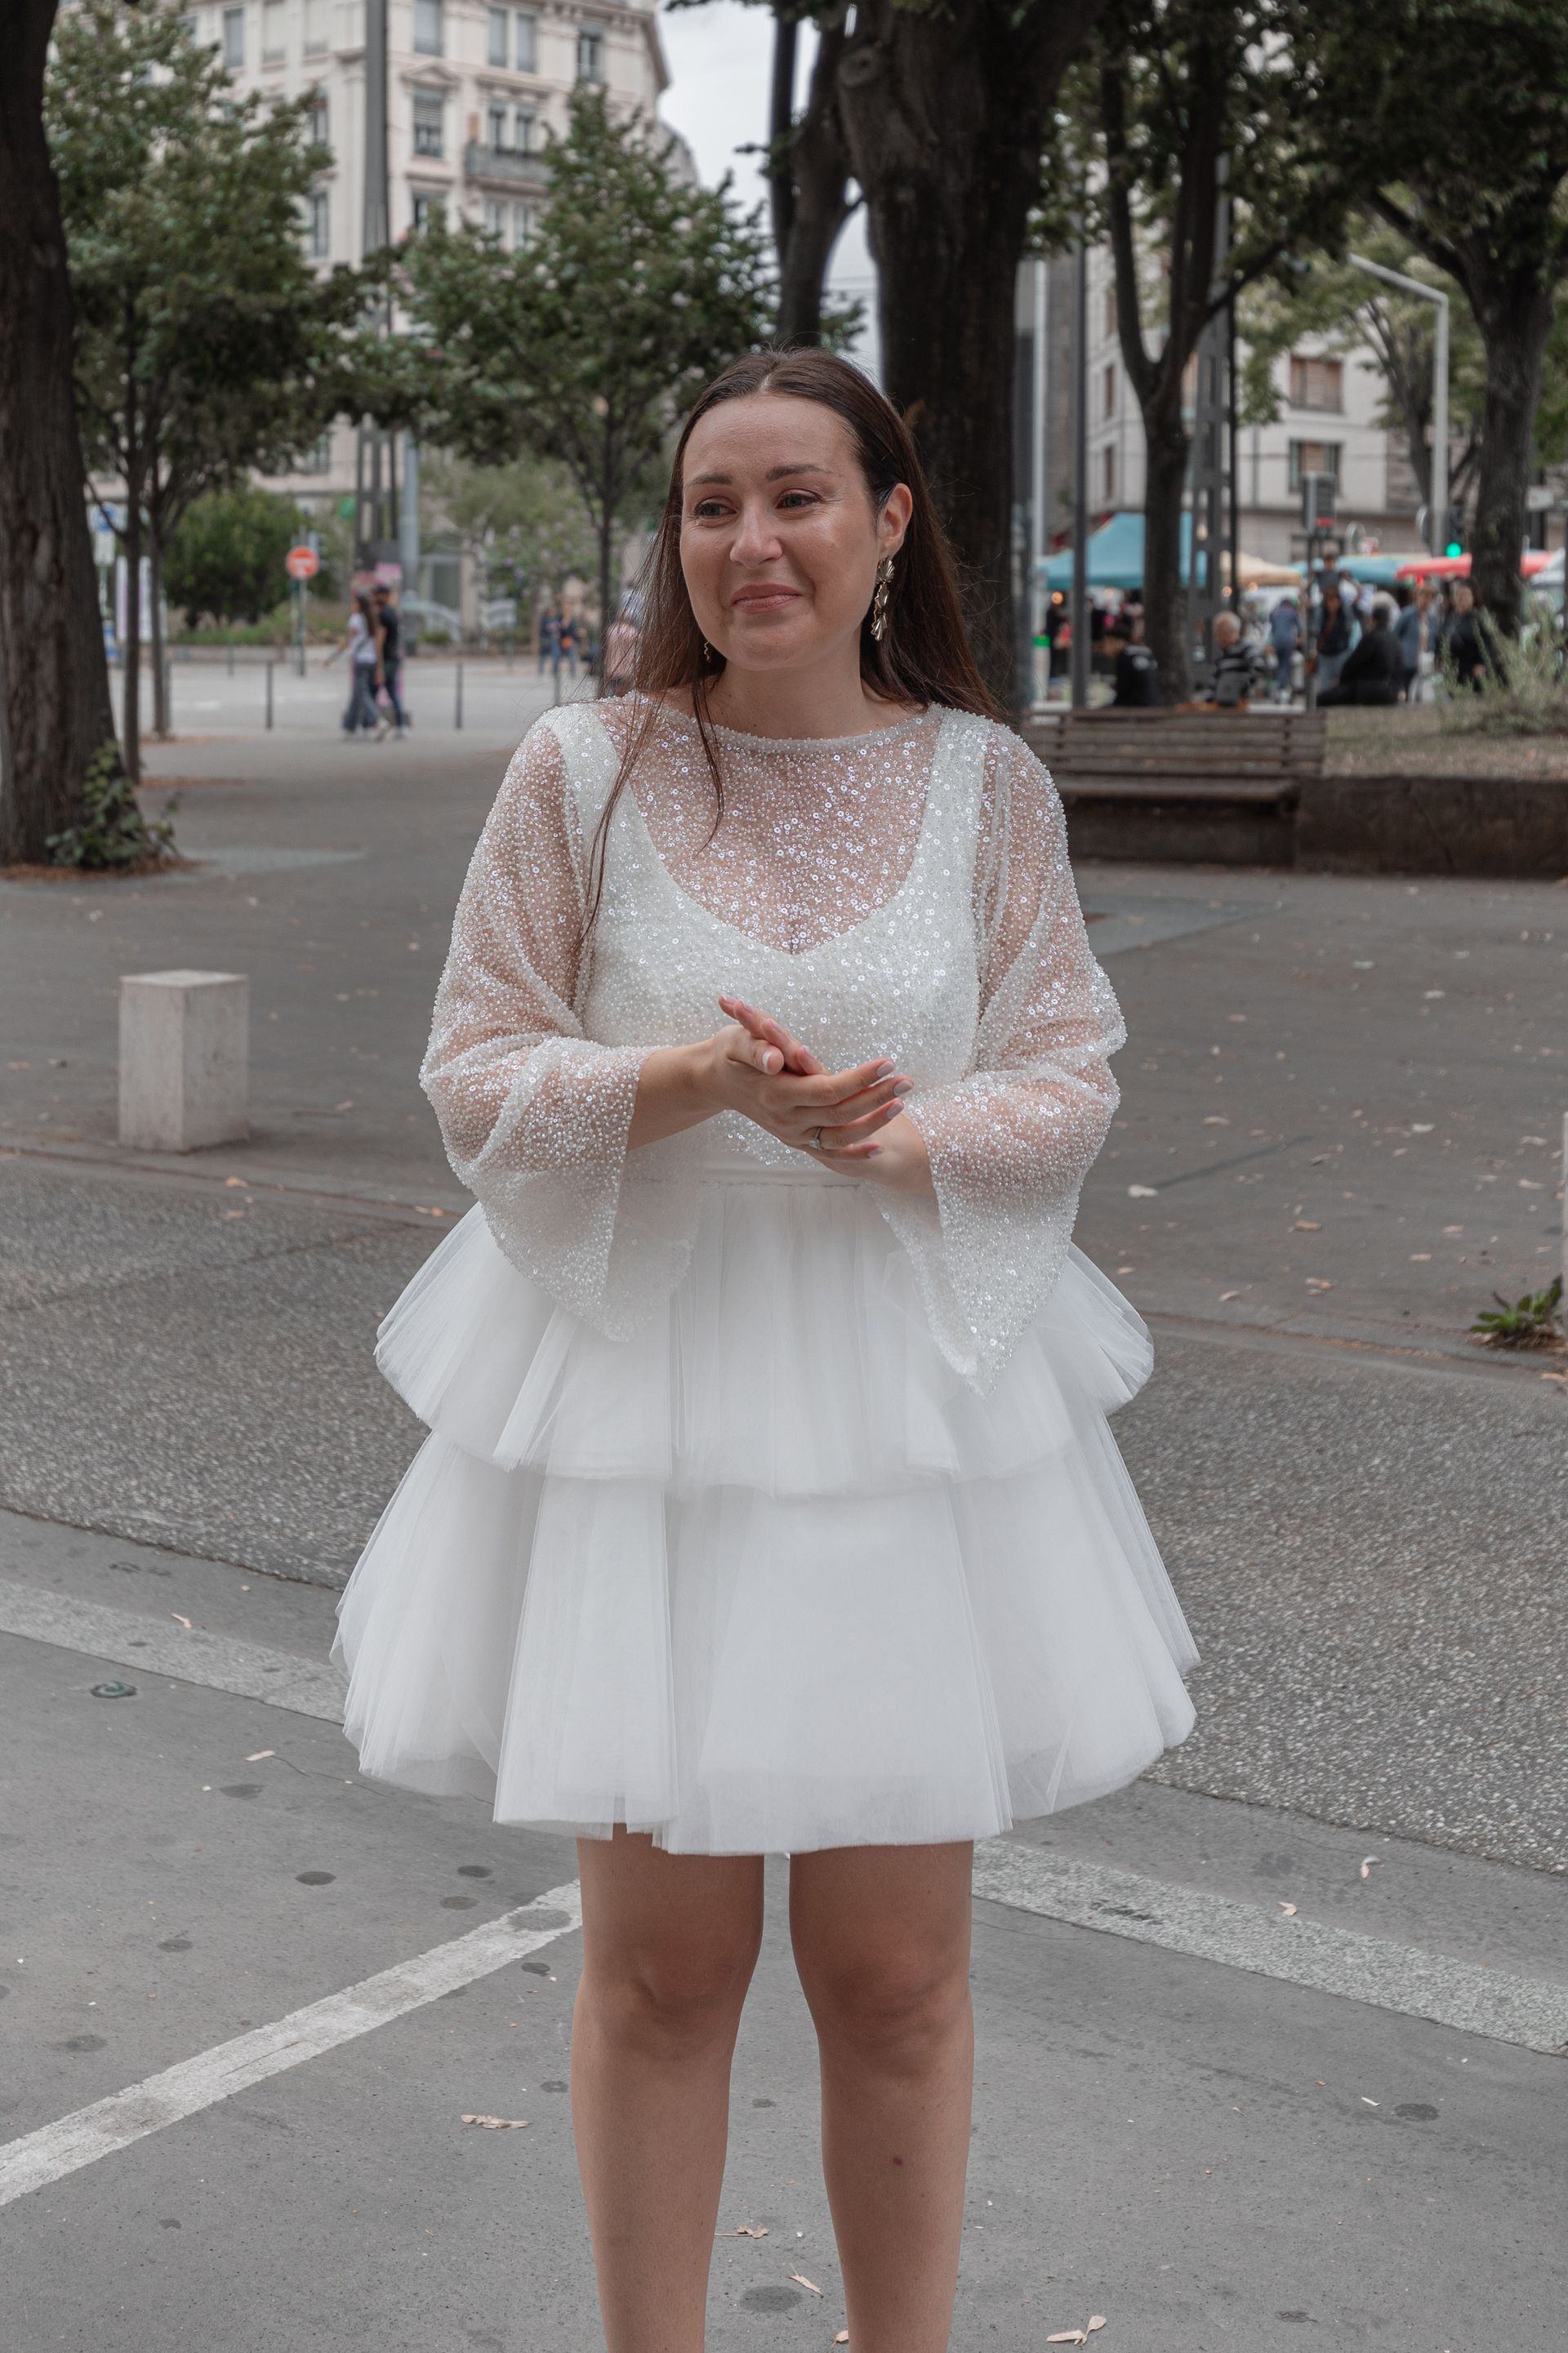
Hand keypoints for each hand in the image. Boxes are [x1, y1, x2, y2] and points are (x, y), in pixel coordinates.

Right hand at [716, 997, 927, 1188]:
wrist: (716, 1080)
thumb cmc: (731, 1053)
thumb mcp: (737, 1040)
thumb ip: (757, 1048)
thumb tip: (776, 1058)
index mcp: (775, 1093)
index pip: (827, 1089)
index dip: (860, 1078)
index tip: (887, 1063)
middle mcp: (786, 1120)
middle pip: (841, 1114)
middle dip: (877, 1097)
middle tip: (907, 1080)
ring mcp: (791, 1134)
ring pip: (840, 1136)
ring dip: (873, 1123)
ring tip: (901, 1104)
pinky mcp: (796, 1140)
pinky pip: (830, 1153)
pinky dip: (854, 1153)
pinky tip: (879, 1147)